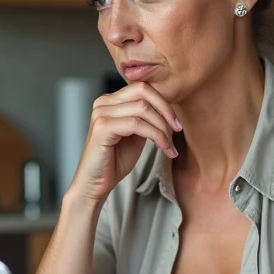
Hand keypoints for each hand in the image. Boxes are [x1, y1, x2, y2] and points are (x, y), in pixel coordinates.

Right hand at [68, 82, 181, 204]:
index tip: (177, 124)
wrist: (95, 184)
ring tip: (170, 147)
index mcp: (110, 101)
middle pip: (143, 91)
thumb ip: (146, 119)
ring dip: (162, 128)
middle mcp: (103, 102)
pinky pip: (137, 124)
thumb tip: (166, 110)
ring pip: (143, 109)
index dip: (163, 103)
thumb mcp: (136, 135)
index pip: (142, 88)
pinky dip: (156, 136)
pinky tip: (164, 149)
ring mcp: (101, 113)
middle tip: (178, 130)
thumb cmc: (114, 162)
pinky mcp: (102, 127)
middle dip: (165, 111)